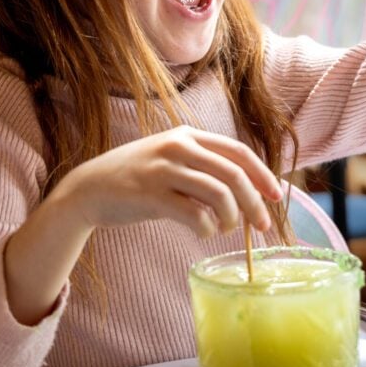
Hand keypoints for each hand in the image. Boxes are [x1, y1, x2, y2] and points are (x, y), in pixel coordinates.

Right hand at [47, 126, 280, 237]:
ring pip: (218, 195)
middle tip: (261, 225)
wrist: (90, 188)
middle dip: (254, 203)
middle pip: (234, 175)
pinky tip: (203, 232)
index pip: (238, 152)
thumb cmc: (138, 179)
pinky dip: (206, 228)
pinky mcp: (150, 194)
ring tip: (224, 228)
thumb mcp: (172, 160)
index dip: (263, 175)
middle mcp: (178, 146)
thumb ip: (204, 168)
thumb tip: (248, 193)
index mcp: (188, 135)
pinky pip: (194, 214)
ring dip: (230, 218)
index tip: (275, 197)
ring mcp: (163, 169)